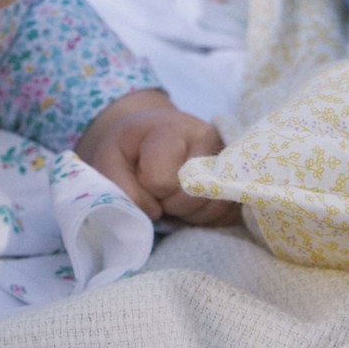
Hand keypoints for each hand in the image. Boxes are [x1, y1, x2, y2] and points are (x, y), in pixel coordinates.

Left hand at [76, 90, 238, 225]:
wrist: (151, 134)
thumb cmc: (129, 149)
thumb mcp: (108, 160)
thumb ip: (121, 188)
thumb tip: (153, 213)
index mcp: (171, 130)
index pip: (162, 181)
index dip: (147, 189)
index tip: (142, 177)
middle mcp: (208, 139)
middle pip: (191, 197)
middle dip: (169, 203)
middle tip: (159, 189)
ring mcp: (229, 158)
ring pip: (213, 208)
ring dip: (188, 213)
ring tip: (174, 194)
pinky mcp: (240, 178)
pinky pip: (228, 214)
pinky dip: (206, 217)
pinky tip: (191, 202)